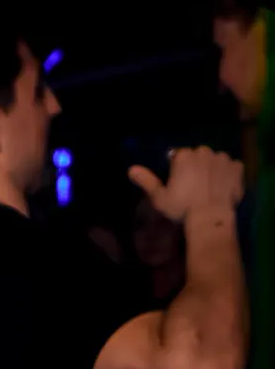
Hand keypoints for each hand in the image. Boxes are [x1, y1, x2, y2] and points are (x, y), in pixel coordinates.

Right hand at [128, 146, 243, 224]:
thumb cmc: (182, 207)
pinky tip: (223, 188)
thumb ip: (147, 181)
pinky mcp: (237, 168)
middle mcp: (204, 151)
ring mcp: (222, 158)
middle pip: (198, 156)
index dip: (178, 170)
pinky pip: (232, 168)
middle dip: (196, 167)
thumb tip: (131, 169)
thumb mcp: (160, 198)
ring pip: (215, 161)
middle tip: (194, 187)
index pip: (179, 157)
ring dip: (212, 170)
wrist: (210, 217)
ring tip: (209, 189)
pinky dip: (228, 175)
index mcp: (184, 156)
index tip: (179, 185)